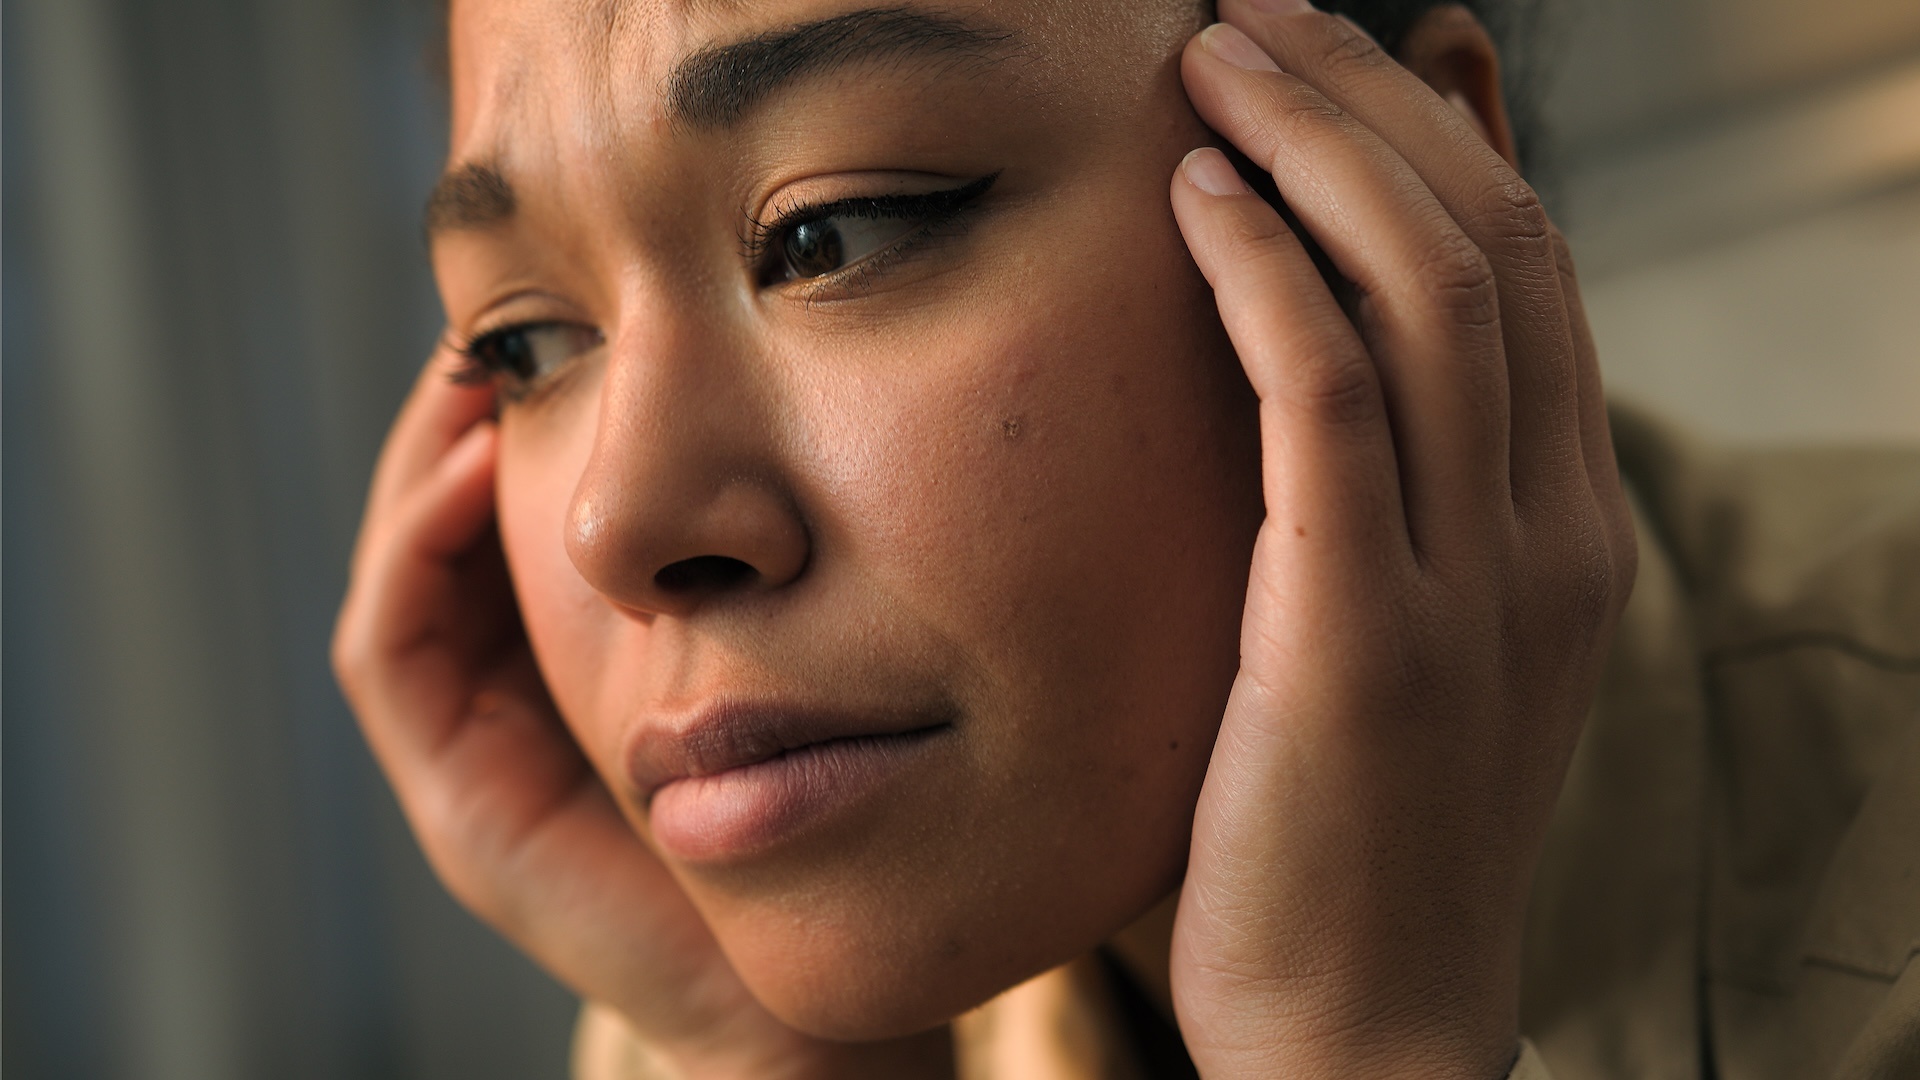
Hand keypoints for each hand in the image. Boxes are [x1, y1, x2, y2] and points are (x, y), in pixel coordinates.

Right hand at [331, 359, 950, 1079]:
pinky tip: (470, 466)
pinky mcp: (458, 801)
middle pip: (443, 533)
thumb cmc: (813, 818)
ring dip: (418, 466)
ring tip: (466, 368)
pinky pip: (391, 652)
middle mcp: (509, 705)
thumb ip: (746, 569)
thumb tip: (764, 424)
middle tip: (495, 320)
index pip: (509, 521)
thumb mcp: (776, 652)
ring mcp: (472, 756)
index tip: (559, 325)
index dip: (512, 419)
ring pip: (404, 574)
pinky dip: (414, 550)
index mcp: (573, 668)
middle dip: (455, 421)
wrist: (804, 997)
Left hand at [1165, 7, 1635, 1079]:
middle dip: (1371, 97)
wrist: (1366, 1031)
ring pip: (1424, 289)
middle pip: (1488, 241)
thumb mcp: (1403, 645)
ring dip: (1317, 142)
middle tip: (1255, 11)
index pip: (1526, 270)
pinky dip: (1266, 275)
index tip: (1338, 53)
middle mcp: (1547, 534)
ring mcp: (1472, 584)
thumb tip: (1305, 364)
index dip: (1435, 134)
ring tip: (1214, 54)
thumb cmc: (1346, 832)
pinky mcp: (1363, 636)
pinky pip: (1326, 399)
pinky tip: (1194, 199)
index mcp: (1565, 528)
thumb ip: (1388, 508)